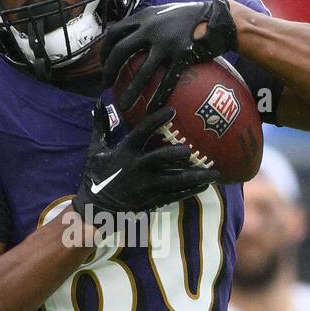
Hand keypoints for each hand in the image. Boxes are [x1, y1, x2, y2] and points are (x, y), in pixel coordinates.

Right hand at [72, 103, 219, 221]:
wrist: (95, 207)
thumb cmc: (97, 175)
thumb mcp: (95, 150)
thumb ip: (101, 127)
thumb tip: (100, 104)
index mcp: (124, 152)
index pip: (142, 132)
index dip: (156, 120)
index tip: (172, 110)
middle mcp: (137, 168)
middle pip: (160, 158)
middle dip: (177, 154)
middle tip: (191, 150)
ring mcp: (146, 186)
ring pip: (174, 180)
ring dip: (195, 176)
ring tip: (214, 173)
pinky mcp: (151, 201)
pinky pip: (174, 195)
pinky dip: (190, 191)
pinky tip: (204, 186)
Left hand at [100, 0, 237, 111]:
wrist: (219, 18)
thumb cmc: (192, 17)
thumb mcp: (165, 12)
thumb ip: (148, 22)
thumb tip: (132, 36)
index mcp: (145, 17)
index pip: (115, 32)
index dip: (105, 50)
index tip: (104, 64)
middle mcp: (152, 28)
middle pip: (121, 51)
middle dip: (110, 70)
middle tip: (107, 84)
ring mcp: (167, 42)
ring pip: (142, 71)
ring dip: (131, 90)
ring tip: (124, 105)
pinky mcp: (182, 55)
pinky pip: (167, 81)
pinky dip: (158, 97)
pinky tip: (153, 110)